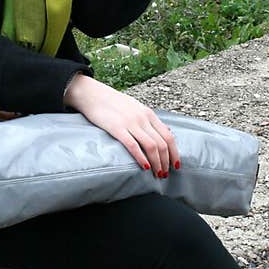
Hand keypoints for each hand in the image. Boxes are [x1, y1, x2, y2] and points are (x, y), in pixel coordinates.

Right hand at [63, 75, 179, 175]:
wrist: (92, 94)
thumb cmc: (113, 103)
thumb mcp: (136, 108)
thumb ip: (149, 120)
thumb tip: (165, 132)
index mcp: (149, 114)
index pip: (168, 136)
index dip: (174, 152)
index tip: (176, 165)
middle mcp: (143, 118)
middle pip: (162, 143)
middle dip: (166, 161)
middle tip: (165, 175)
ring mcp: (130, 123)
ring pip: (151, 146)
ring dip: (157, 163)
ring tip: (157, 174)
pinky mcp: (117, 128)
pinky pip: (133, 145)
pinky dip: (141, 158)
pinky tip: (145, 167)